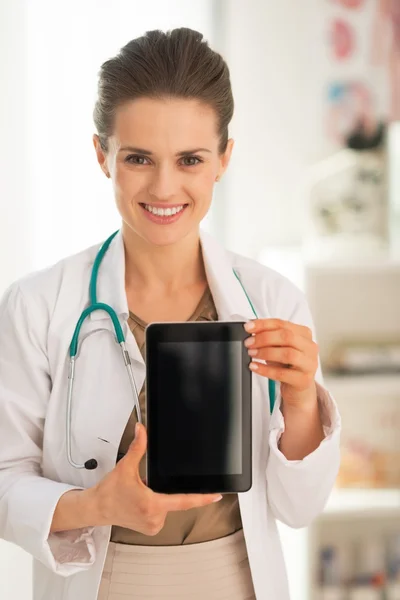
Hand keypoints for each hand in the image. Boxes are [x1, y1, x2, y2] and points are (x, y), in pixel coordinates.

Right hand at [93, 423, 221, 534]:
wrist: (98, 508)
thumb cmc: (110, 492)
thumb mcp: (125, 467)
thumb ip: (137, 447)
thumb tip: (142, 431)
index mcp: (152, 504)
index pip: (184, 501)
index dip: (202, 498)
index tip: (216, 495)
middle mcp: (154, 518)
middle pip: (174, 499)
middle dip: (165, 489)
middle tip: (145, 486)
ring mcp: (153, 525)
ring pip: (169, 506)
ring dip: (161, 498)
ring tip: (142, 494)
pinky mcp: (151, 528)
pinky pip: (162, 513)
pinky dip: (158, 505)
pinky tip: (144, 501)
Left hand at [244, 319, 318, 406]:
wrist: (298, 388)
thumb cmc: (288, 365)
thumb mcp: (279, 348)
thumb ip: (269, 337)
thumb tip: (251, 330)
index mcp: (304, 334)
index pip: (282, 324)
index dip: (263, 324)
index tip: (248, 327)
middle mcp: (309, 347)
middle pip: (287, 336)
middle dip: (264, 338)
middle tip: (248, 342)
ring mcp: (309, 364)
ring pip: (287, 354)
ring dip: (266, 352)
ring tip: (251, 353)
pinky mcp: (303, 380)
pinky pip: (282, 374)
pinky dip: (265, 370)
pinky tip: (255, 367)